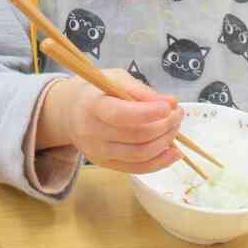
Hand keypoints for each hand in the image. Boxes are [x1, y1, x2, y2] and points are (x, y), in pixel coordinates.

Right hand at [44, 70, 183, 173]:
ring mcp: (98, 152)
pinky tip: (174, 152)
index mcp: (92, 106)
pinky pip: (137, 169)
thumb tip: (170, 104)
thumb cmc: (96, 90)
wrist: (69, 112)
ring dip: (165, 142)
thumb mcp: (115, 79)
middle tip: (178, 113)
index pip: (121, 114)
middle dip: (165, 125)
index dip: (149, 112)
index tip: (170, 106)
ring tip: (175, 127)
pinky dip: (160, 162)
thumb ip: (141, 91)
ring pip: (140, 154)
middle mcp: (92, 132)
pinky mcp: (106, 164)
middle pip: (136, 136)